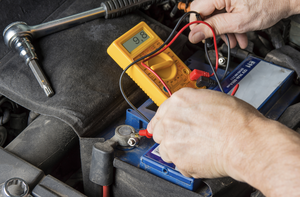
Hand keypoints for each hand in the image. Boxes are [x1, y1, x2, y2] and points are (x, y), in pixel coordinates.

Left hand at [147, 88, 264, 178]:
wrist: (245, 141)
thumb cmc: (237, 120)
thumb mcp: (213, 99)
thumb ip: (193, 106)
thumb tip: (190, 112)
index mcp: (179, 100)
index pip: (161, 112)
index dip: (164, 121)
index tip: (164, 127)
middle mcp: (171, 119)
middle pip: (159, 132)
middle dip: (170, 137)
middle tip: (185, 140)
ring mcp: (171, 140)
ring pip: (165, 150)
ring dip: (177, 151)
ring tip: (195, 150)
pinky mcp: (177, 159)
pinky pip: (177, 164)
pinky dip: (186, 164)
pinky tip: (200, 158)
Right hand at [188, 0, 298, 47]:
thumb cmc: (268, 6)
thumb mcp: (238, 22)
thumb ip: (213, 28)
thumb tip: (194, 35)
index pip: (196, 10)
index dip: (198, 26)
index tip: (203, 37)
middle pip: (205, 13)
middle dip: (213, 29)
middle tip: (220, 40)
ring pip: (216, 14)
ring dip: (224, 30)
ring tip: (235, 40)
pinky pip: (224, 12)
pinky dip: (230, 24)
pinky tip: (238, 34)